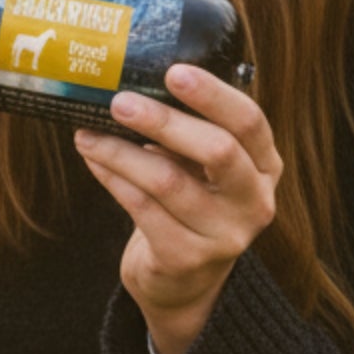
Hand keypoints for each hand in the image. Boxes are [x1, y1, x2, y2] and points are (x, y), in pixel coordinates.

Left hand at [73, 63, 282, 353]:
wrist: (184, 281)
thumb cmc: (190, 203)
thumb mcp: (202, 167)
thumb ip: (186, 131)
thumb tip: (131, 81)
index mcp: (265, 166)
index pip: (250, 122)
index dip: (214, 94)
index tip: (174, 71)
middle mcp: (254, 201)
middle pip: (218, 150)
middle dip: (165, 121)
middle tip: (119, 101)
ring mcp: (225, 235)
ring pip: (168, 182)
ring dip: (121, 152)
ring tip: (87, 133)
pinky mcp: (187, 259)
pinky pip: (142, 209)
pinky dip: (113, 179)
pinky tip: (94, 160)